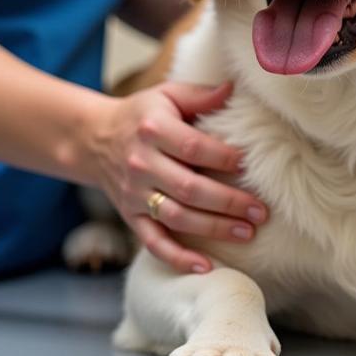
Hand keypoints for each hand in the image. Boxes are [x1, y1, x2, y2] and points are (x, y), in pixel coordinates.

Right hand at [85, 81, 266, 273]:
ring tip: (247, 232)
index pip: (193, 147)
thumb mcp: (168, 95)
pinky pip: (153, 242)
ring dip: (213, 228)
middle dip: (228, 201)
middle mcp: (141, 164)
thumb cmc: (143, 115)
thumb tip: (234, 88)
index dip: (222, 158)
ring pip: (177, 217)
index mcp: (153, 130)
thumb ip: (201, 95)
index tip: (248, 165)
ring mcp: (135, 195)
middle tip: (261, 211)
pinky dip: (177, 258)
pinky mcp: (131, 217)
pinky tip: (206, 267)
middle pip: (189, 188)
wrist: (94, 139)